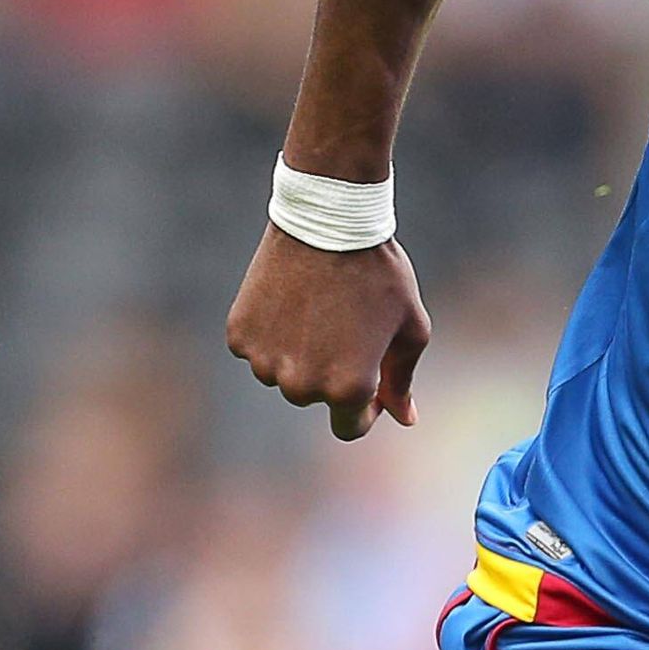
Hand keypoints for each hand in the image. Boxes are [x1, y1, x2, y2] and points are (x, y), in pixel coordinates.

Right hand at [226, 227, 429, 439]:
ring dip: (298, 355)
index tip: (369, 384)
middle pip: (314, 398)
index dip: (364, 410)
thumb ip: (402, 380)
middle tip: (343, 329)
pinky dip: (271, 334)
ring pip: (282, 374)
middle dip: (331, 374)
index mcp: (349, 389)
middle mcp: (303, 384)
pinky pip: (256, 349)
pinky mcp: (239, 334)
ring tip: (318, 311)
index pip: (349, 428)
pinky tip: (290, 301)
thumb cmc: (380, 276)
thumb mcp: (409, 330)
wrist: (328, 221)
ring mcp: (265, 361)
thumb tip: (405, 418)